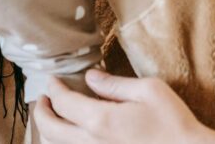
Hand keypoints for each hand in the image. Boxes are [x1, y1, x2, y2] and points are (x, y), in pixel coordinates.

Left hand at [35, 71, 214, 143]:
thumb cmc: (172, 121)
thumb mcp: (148, 90)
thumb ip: (115, 84)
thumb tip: (91, 77)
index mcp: (100, 120)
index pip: (64, 103)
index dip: (54, 89)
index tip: (52, 79)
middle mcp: (91, 143)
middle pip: (50, 129)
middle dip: (41, 111)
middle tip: (44, 98)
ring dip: (48, 130)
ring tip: (53, 115)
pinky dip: (64, 142)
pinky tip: (71, 133)